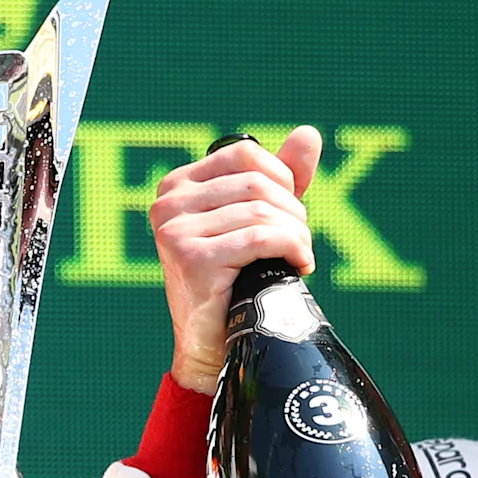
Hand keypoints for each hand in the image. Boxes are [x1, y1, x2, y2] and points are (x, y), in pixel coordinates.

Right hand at [152, 127, 322, 394]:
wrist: (212, 343)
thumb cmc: (236, 280)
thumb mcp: (256, 221)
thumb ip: (281, 177)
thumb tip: (309, 134)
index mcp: (176, 186)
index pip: (245, 155)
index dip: (281, 180)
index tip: (286, 216)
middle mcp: (168, 204)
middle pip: (258, 183)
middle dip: (293, 214)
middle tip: (297, 245)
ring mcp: (175, 231)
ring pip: (263, 211)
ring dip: (296, 236)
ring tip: (297, 258)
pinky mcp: (192, 258)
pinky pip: (260, 238)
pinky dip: (292, 249)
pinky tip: (298, 266)